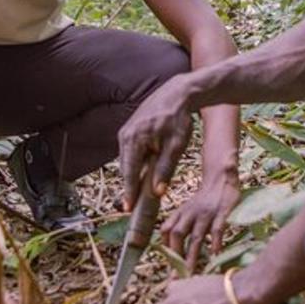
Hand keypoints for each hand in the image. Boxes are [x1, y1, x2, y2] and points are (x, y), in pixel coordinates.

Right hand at [119, 75, 193, 208]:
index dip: (129, 192)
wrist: (178, 94)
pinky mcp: (129, 129)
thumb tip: (157, 192)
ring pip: (127, 160)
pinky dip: (135, 163)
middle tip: (133, 207)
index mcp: (134, 139)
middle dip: (129, 187)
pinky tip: (142, 173)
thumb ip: (165, 168)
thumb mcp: (176, 145)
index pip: (130, 172)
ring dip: (132, 175)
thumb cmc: (179, 118)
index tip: (128, 209)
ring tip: (137, 194)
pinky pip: (129, 152)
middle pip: (125, 168)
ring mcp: (125, 131)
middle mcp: (125, 134)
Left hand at [162, 176, 239, 272]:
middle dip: (175, 256)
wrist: (221, 178)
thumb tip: (172, 248)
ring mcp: (205, 213)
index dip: (165, 247)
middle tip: (176, 277)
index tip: (168, 265)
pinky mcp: (221, 212)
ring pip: (195, 236)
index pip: (166, 230)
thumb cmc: (204, 199)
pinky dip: (215, 242)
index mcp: (180, 212)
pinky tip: (215, 255)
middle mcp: (190, 213)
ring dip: (192, 256)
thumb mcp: (187, 209)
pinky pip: (217, 229)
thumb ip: (180, 225)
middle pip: (177, 235)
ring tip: (190, 273)